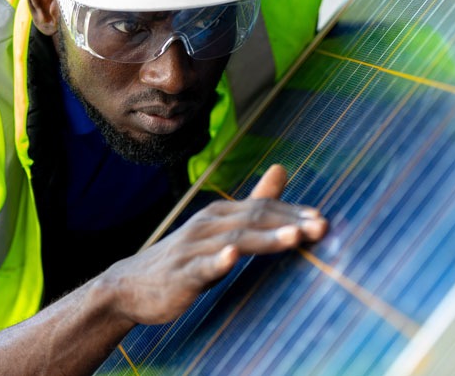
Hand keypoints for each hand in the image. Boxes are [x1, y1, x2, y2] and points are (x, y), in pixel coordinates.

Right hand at [105, 164, 327, 324]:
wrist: (131, 286)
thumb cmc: (185, 257)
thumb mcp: (221, 227)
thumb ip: (254, 202)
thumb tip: (282, 169)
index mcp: (221, 214)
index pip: (263, 208)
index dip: (294, 213)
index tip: (324, 219)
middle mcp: (208, 225)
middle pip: (254, 220)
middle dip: (290, 223)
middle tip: (323, 227)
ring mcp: (193, 249)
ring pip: (234, 240)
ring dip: (265, 238)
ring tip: (294, 237)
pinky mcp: (180, 274)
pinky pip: (200, 267)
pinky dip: (217, 261)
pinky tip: (231, 258)